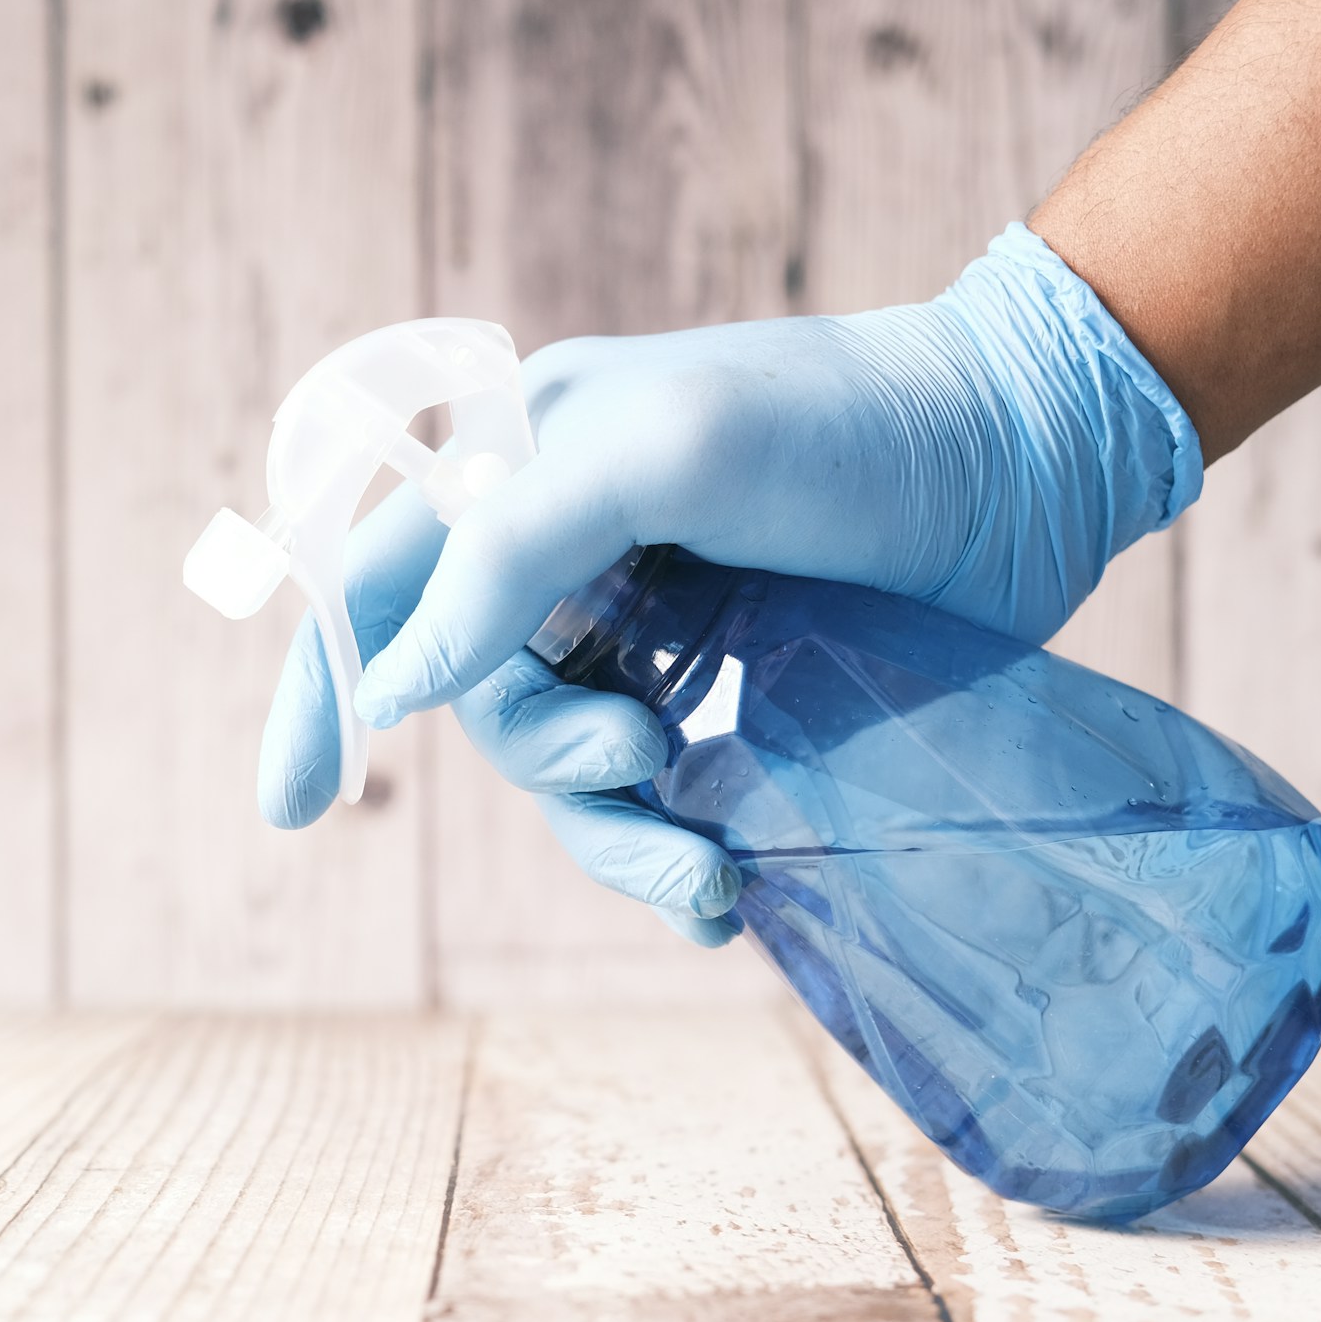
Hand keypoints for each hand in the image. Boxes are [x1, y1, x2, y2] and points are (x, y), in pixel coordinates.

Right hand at [258, 225, 1201, 947]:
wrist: (1028, 459)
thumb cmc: (840, 428)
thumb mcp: (655, 452)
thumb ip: (501, 553)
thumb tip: (389, 692)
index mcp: (519, 463)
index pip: (375, 583)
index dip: (323, 692)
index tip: (292, 810)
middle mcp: (568, 548)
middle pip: (482, 701)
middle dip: (550, 759)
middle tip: (645, 756)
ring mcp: (652, 625)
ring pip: (569, 771)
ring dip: (619, 836)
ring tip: (707, 874)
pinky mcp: (733, 691)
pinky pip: (657, 800)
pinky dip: (674, 856)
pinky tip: (727, 893)